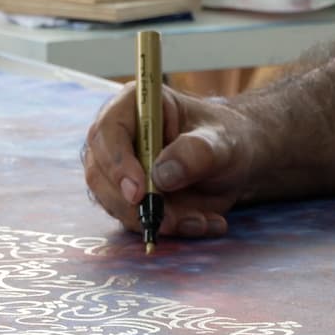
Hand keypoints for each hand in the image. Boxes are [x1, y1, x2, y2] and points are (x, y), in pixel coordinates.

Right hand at [80, 83, 255, 239]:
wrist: (234, 162)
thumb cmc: (225, 139)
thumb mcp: (221, 142)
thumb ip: (195, 153)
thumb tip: (161, 176)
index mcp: (134, 106)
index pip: (108, 132)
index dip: (117, 163)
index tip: (138, 192)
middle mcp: (117, 137)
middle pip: (100, 174)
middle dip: (133, 204)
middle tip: (170, 220)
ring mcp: (118, 170)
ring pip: (115, 203)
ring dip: (154, 220)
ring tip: (200, 220)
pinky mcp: (128, 198)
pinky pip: (135, 220)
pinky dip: (166, 228)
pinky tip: (201, 222)